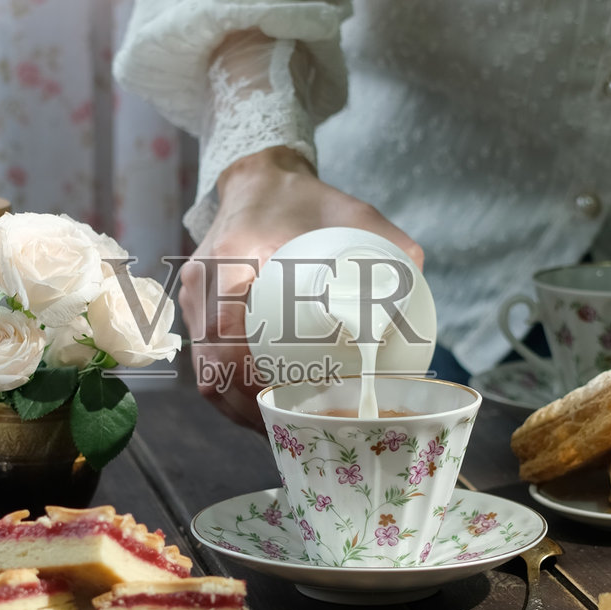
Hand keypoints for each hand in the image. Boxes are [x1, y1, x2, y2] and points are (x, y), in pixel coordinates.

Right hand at [178, 146, 424, 428]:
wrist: (258, 180)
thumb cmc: (307, 200)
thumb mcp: (352, 213)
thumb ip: (389, 248)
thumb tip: (418, 292)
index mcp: (235, 252)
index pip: (227, 324)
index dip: (252, 368)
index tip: (290, 391)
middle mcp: (203, 279)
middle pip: (213, 361)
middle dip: (251, 404)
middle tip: (297, 424)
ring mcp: (192, 298)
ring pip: (205, 371)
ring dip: (239, 408)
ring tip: (282, 429)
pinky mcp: (193, 312)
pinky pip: (205, 364)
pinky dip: (232, 394)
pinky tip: (263, 412)